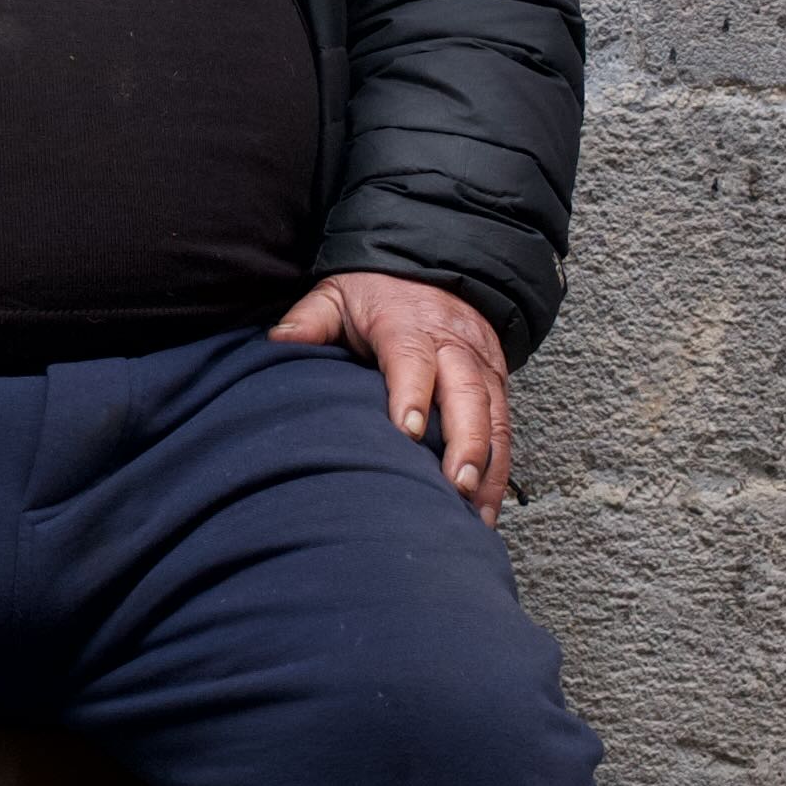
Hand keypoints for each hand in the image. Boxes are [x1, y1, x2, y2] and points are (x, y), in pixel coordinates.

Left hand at [271, 269, 512, 515]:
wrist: (433, 273)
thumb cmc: (377, 295)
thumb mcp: (338, 294)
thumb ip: (311, 318)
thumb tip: (279, 340)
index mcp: (408, 324)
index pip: (412, 359)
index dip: (413, 394)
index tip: (408, 432)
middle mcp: (453, 346)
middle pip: (467, 394)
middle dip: (466, 442)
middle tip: (456, 484)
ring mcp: (481, 367)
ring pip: (494, 417)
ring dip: (488, 466)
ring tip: (475, 512)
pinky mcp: (497, 386)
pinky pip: (505, 431)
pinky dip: (499, 473)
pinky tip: (485, 511)